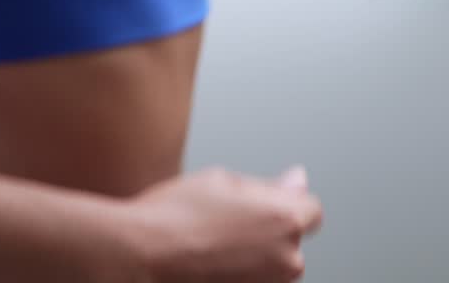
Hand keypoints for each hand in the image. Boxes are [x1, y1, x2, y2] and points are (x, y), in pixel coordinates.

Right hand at [127, 163, 322, 281]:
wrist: (142, 257)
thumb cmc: (176, 216)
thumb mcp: (223, 180)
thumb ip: (269, 185)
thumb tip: (298, 181)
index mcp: (285, 219)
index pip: (311, 209)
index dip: (286, 200)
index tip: (261, 201)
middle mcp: (287, 260)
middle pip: (290, 238)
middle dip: (268, 227)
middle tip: (226, 219)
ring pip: (272, 264)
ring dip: (254, 254)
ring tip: (214, 242)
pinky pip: (254, 280)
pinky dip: (241, 272)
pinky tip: (211, 262)